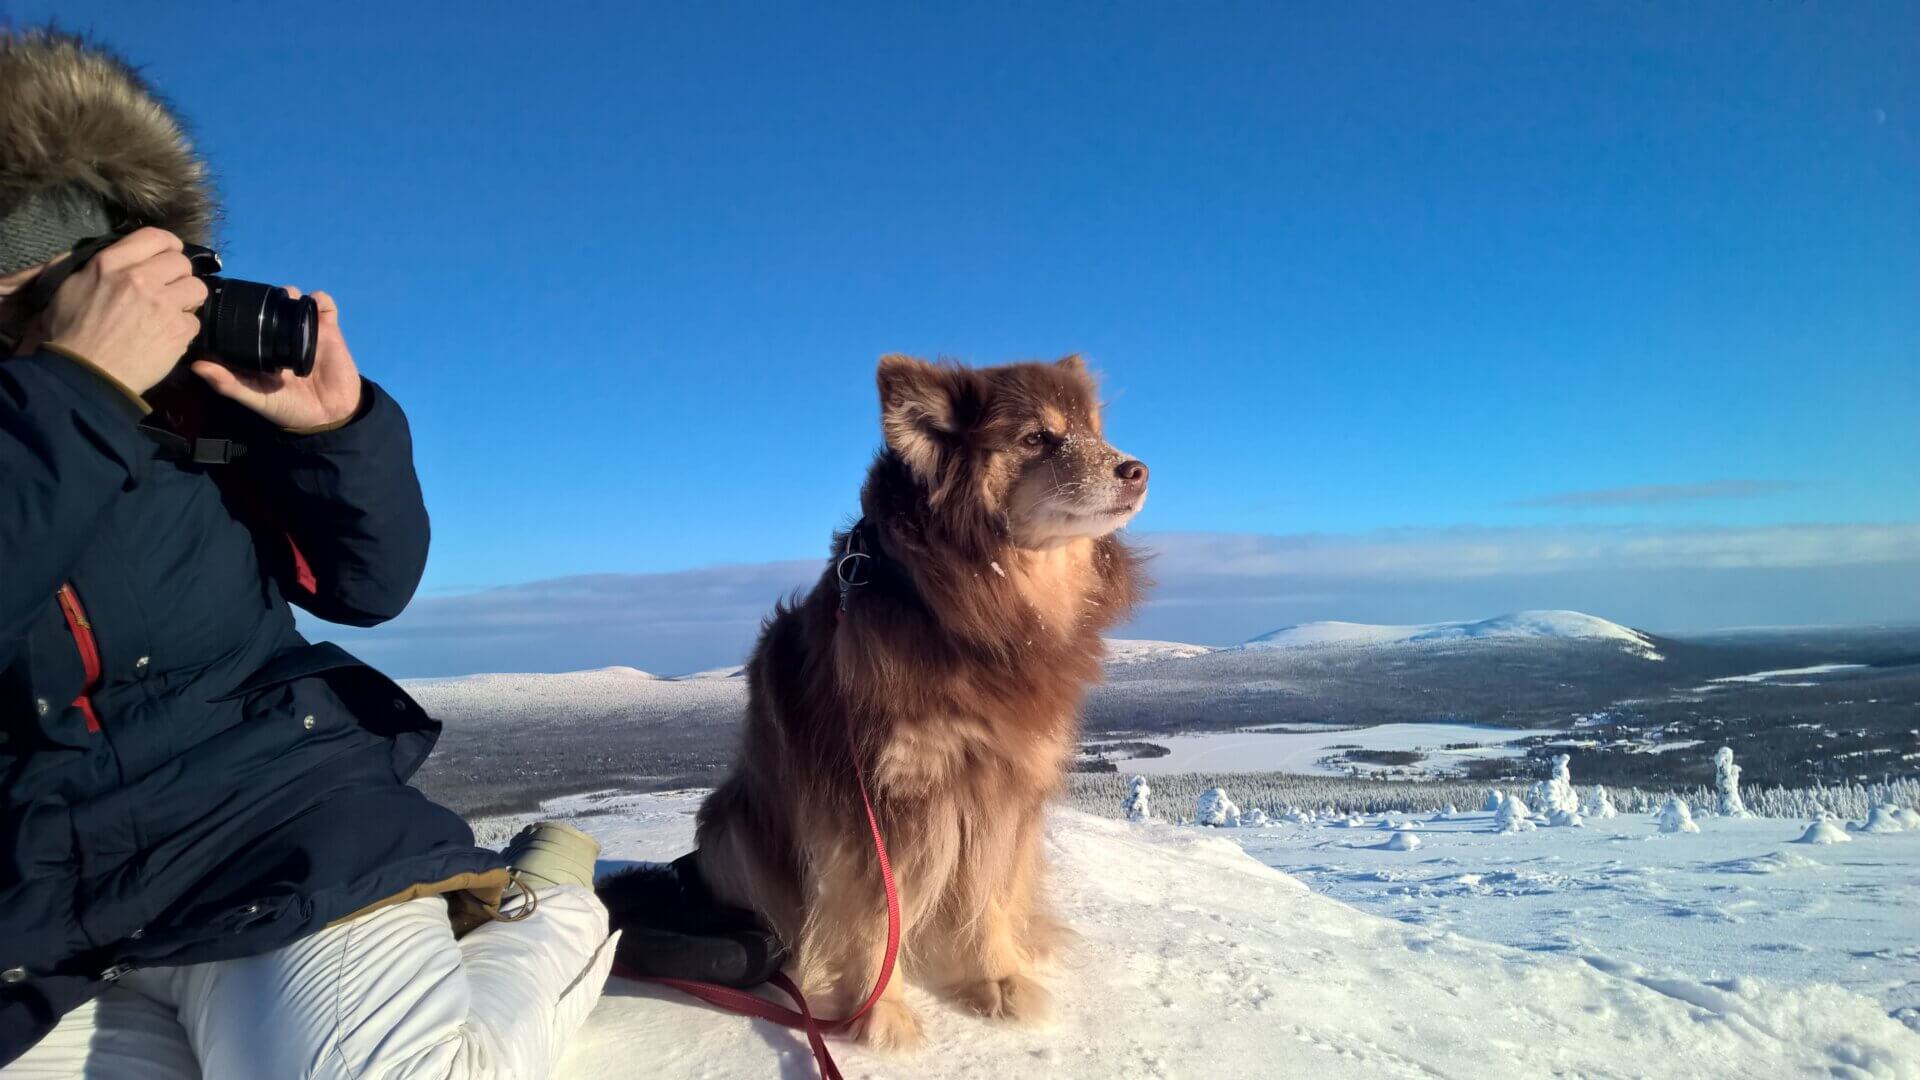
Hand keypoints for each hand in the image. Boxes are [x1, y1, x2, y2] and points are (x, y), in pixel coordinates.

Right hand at [43, 227, 206, 394]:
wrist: (84, 376)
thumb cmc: (69, 333)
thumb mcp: (70, 286)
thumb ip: (98, 265)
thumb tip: (122, 254)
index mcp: (109, 263)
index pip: (155, 236)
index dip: (168, 244)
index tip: (168, 255)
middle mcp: (139, 278)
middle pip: (181, 262)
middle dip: (177, 275)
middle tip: (166, 290)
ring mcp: (163, 304)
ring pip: (197, 287)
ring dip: (186, 299)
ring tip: (170, 312)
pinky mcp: (178, 330)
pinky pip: (195, 320)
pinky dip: (183, 328)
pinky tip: (166, 336)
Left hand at [192, 287, 362, 430]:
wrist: (330, 416)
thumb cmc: (290, 408)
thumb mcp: (254, 397)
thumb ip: (228, 383)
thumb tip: (195, 364)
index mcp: (261, 348)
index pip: (247, 320)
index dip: (239, 308)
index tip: (230, 301)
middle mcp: (281, 336)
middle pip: (270, 304)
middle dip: (265, 295)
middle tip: (262, 301)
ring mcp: (305, 331)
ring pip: (295, 298)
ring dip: (291, 293)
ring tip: (288, 300)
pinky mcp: (329, 330)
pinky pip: (324, 304)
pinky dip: (319, 299)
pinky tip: (312, 307)